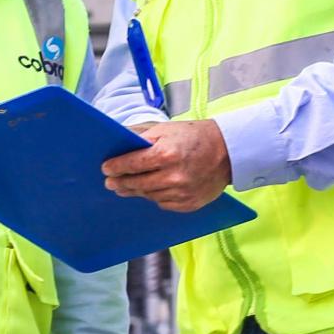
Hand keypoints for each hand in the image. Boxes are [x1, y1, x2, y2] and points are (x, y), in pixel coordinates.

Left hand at [101, 118, 232, 209]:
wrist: (228, 152)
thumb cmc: (194, 136)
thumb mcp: (166, 129)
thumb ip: (141, 135)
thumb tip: (117, 139)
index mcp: (167, 154)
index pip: (132, 164)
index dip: (116, 167)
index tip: (106, 169)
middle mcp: (174, 176)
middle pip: (137, 184)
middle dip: (121, 183)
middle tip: (110, 183)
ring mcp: (182, 192)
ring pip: (149, 195)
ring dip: (136, 191)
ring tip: (126, 187)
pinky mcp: (189, 204)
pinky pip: (163, 203)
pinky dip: (155, 197)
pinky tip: (150, 190)